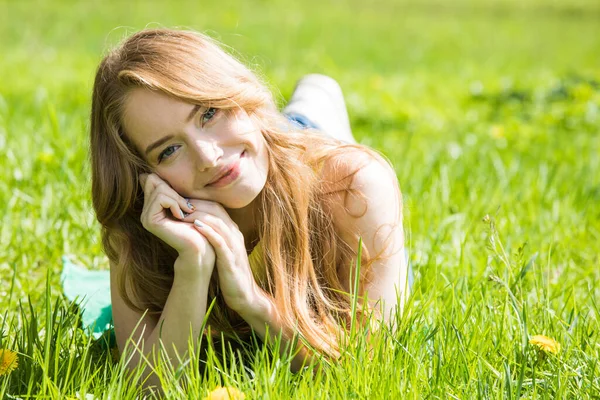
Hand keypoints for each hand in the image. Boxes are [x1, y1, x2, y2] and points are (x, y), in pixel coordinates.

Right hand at [139, 174, 215, 275]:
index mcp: (152, 206)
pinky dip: (175, 203)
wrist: (201, 245)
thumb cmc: (197, 223)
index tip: (183, 201)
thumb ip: (168, 190)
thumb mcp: (183, 201)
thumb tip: (147, 174)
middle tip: (186, 207)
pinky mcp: (149, 221)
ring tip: (186, 212)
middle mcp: (145, 211)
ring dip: (177, 198)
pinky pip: (160, 198)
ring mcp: (145, 217)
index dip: (169, 184)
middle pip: (153, 181)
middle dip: (173, 190)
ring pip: (159, 189)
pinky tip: (181, 217)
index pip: (152, 179)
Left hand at [183, 199, 264, 313]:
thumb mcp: (221, 252)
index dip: (198, 202)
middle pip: (216, 210)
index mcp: (232, 232)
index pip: (216, 208)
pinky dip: (209, 231)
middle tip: (177, 202)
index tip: (180, 201)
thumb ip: (211, 239)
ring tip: (182, 212)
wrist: (244, 295)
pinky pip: (221, 241)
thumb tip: (192, 229)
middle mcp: (235, 235)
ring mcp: (234, 246)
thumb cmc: (229, 274)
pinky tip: (196, 226)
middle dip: (197, 205)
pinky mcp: (231, 259)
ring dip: (200, 215)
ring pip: (218, 222)